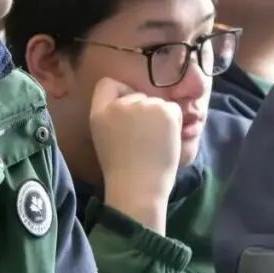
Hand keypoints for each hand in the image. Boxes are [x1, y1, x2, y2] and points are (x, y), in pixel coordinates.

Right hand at [89, 77, 181, 233]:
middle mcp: (120, 104)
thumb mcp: (105, 136)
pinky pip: (173, 109)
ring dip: (159, 118)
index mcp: (100, 112)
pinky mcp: (165, 111)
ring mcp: (144, 105)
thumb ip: (113, 115)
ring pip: (156, 102)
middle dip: (142, 112)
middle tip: (141, 139)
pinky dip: (174, 123)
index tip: (126, 113)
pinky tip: (165, 141)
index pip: (107, 84)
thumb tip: (132, 102)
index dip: (119, 94)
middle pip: (136, 95)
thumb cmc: (122, 168)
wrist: (138, 188)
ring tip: (153, 143)